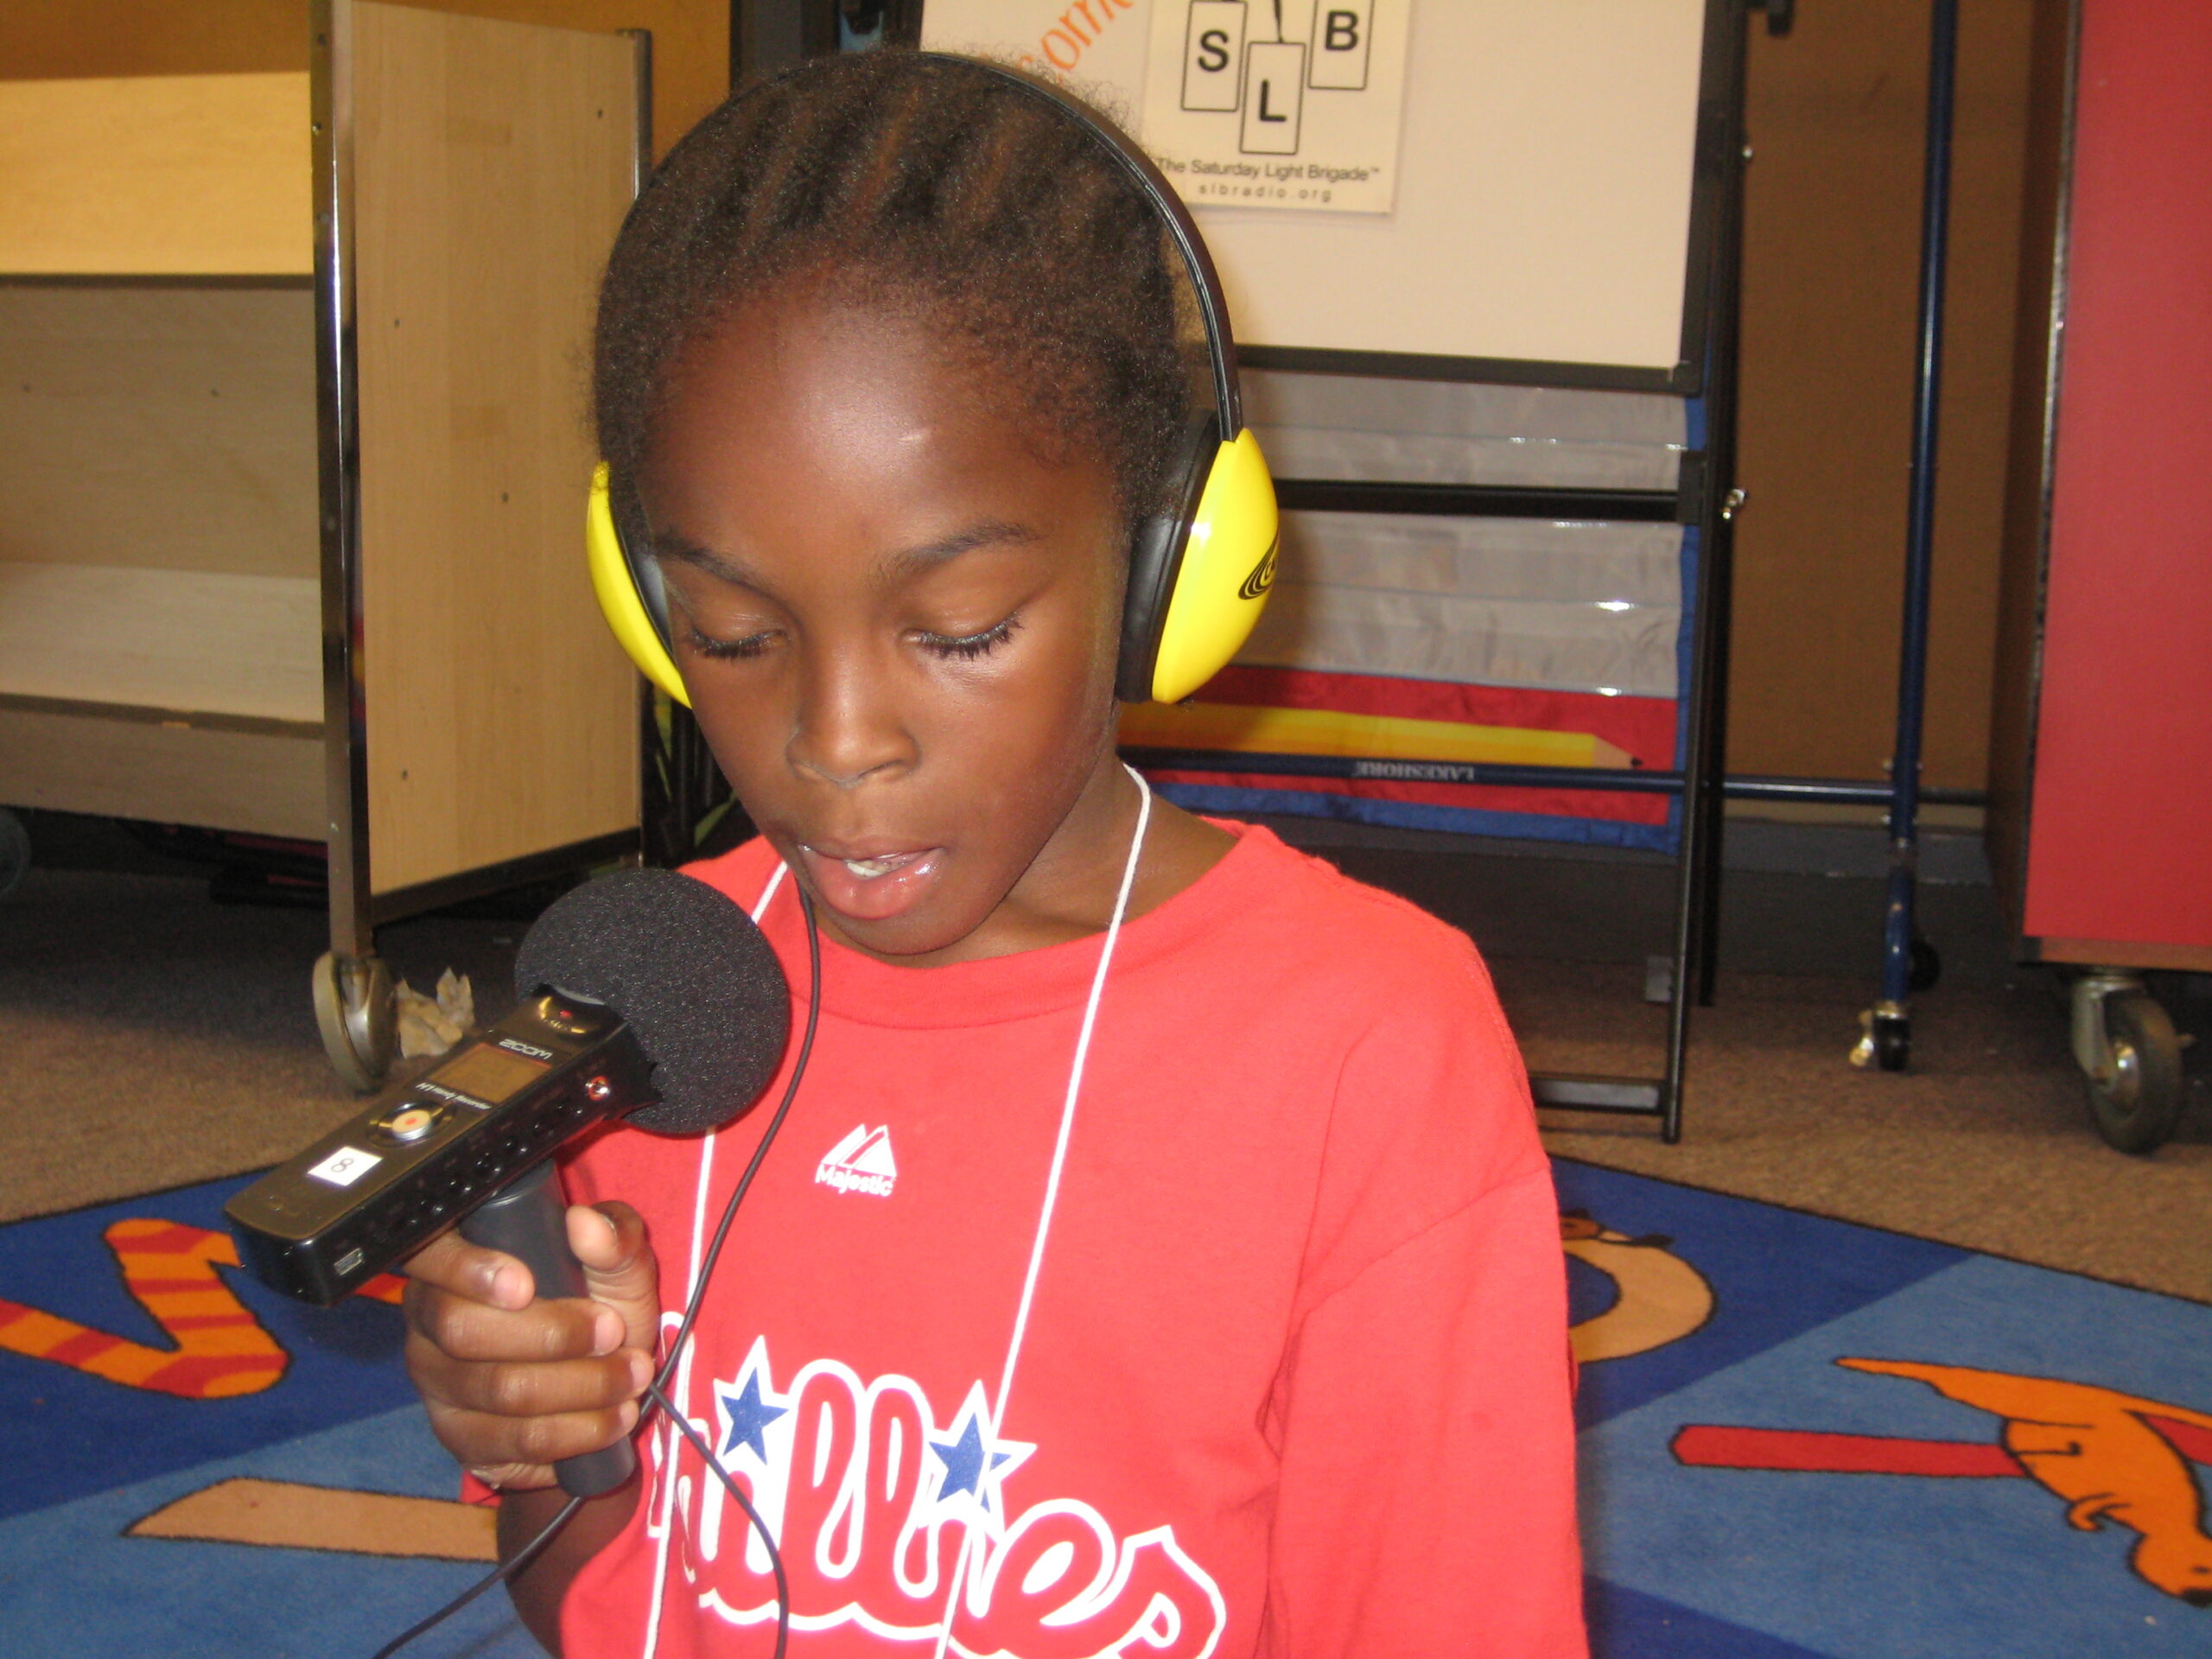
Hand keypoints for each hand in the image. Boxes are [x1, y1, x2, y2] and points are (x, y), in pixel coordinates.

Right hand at [402, 1202, 660, 1490]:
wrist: (600, 1380)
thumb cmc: (597, 1304)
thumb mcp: (617, 1265)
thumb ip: (612, 1236)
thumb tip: (587, 1223)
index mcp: (452, 1262)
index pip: (429, 1257)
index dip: (468, 1270)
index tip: (525, 1285)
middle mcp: (429, 1323)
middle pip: (463, 1332)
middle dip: (552, 1335)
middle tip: (613, 1332)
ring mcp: (438, 1386)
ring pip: (498, 1391)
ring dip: (579, 1386)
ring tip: (630, 1376)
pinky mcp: (463, 1439)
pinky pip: (515, 1441)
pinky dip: (576, 1431)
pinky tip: (613, 1419)